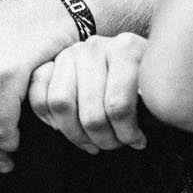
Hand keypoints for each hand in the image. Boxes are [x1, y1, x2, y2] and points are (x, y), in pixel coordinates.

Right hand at [30, 33, 148, 154]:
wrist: (129, 48)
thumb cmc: (144, 72)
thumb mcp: (154, 81)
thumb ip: (148, 103)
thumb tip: (137, 140)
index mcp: (126, 49)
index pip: (118, 105)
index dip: (126, 133)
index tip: (137, 142)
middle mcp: (96, 47)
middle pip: (90, 111)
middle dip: (103, 139)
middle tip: (113, 145)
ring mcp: (71, 52)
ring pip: (61, 104)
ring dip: (75, 134)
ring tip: (92, 142)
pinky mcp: (51, 61)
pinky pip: (38, 94)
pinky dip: (47, 117)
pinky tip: (65, 127)